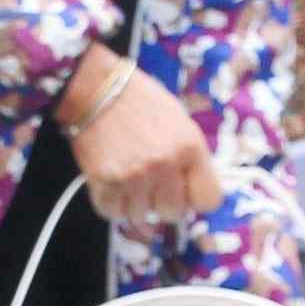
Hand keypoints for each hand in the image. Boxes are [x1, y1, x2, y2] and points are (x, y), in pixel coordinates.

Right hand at [59, 49, 221, 225]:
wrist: (95, 88)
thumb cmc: (140, 102)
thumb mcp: (179, 122)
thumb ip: (190, 159)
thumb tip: (191, 197)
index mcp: (190, 147)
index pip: (209, 200)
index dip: (196, 198)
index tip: (185, 192)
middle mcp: (165, 164)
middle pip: (173, 212)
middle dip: (162, 202)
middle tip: (151, 183)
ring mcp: (134, 175)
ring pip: (141, 216)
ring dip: (135, 203)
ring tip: (128, 177)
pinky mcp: (105, 182)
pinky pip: (112, 212)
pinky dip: (111, 203)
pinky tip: (112, 182)